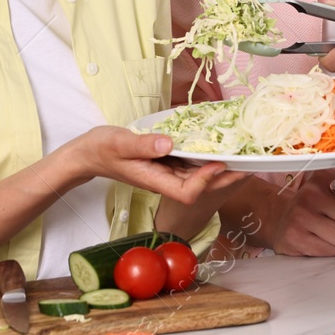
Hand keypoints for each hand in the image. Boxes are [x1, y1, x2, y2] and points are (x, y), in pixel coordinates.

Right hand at [64, 127, 241, 206]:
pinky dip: (202, 154)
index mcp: (153, 180)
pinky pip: (187, 162)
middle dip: (223, 175)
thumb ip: (143, 144)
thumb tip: (168, 143)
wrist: (87, 153)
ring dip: (216, 165)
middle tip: (247, 160)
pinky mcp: (164, 162)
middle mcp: (163, 179)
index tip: (218, 162)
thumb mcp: (119, 142)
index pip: (187, 192)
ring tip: (238, 150)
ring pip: (196, 174)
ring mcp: (164, 172)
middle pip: (199, 186)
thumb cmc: (100, 149)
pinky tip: (214, 142)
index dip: (205, 181)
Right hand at [260, 171, 334, 255]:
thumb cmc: (311, 205)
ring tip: (326, 232)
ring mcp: (299, 218)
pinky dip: (327, 249)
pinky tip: (316, 240)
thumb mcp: (328, 186)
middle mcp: (309, 196)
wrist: (278, 218)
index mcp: (321, 180)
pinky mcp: (294, 239)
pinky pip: (328, 252)